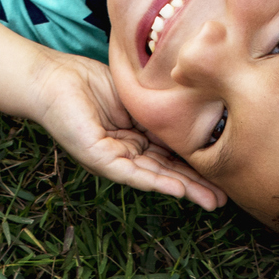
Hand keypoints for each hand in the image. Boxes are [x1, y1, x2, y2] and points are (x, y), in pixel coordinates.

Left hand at [28, 50, 225, 209]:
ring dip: (184, 189)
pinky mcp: (99, 158)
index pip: (172, 154)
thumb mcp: (137, 96)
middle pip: (168, 171)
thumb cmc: (88, 80)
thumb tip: (196, 110)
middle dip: (198, 186)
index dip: (197, 164)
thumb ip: (161, 109)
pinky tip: (179, 189)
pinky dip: (157, 182)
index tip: (226, 172)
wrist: (52, 77)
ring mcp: (113, 158)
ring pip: (155, 176)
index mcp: (136, 138)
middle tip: (226, 199)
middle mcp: (127, 153)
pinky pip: (132, 173)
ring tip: (211, 201)